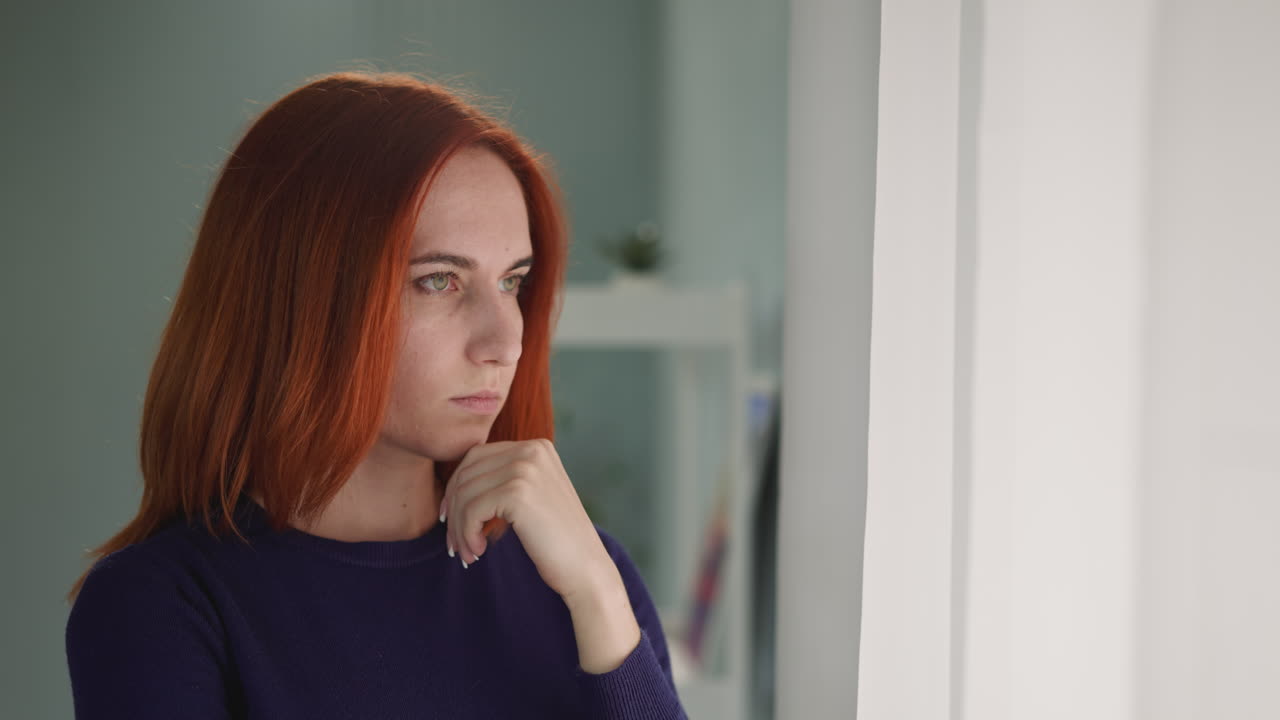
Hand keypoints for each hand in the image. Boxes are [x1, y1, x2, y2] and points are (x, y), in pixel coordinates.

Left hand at [441, 439, 615, 602]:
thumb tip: (454, 484)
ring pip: (466, 493)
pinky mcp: (518, 493)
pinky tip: (478, 552)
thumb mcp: (532, 496)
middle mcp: (532, 450)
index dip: (456, 488)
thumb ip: (504, 479)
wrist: (586, 568)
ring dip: (459, 528)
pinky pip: (471, 510)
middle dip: (453, 509)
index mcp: (537, 446)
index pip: (476, 456)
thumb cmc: (556, 539)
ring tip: (467, 552)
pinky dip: (467, 534)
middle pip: (467, 472)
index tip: (450, 519)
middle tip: (454, 542)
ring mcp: (526, 469)